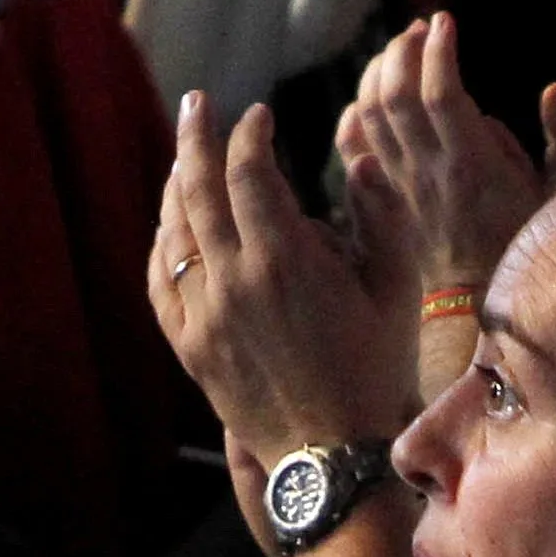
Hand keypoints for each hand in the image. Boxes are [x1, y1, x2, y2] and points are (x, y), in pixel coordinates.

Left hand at [149, 92, 410, 471]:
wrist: (332, 454)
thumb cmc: (374, 368)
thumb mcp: (394, 289)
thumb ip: (380, 217)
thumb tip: (360, 159)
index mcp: (285, 261)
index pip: (250, 172)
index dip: (251, 134)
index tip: (262, 116)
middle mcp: (234, 282)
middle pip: (199, 189)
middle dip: (198, 136)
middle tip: (200, 102)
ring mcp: (204, 316)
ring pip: (174, 232)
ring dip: (176, 184)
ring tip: (184, 154)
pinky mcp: (189, 346)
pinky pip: (161, 282)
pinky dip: (161, 245)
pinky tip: (169, 225)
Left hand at [333, 16, 555, 302]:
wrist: (475, 301)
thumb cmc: (526, 241)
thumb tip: (554, 90)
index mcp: (473, 165)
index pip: (442, 94)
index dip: (439, 51)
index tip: (446, 20)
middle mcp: (428, 170)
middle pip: (396, 95)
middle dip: (404, 50)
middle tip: (422, 29)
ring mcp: (399, 182)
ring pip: (370, 112)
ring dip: (378, 70)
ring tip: (401, 49)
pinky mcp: (383, 193)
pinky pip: (353, 145)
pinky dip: (355, 110)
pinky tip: (370, 93)